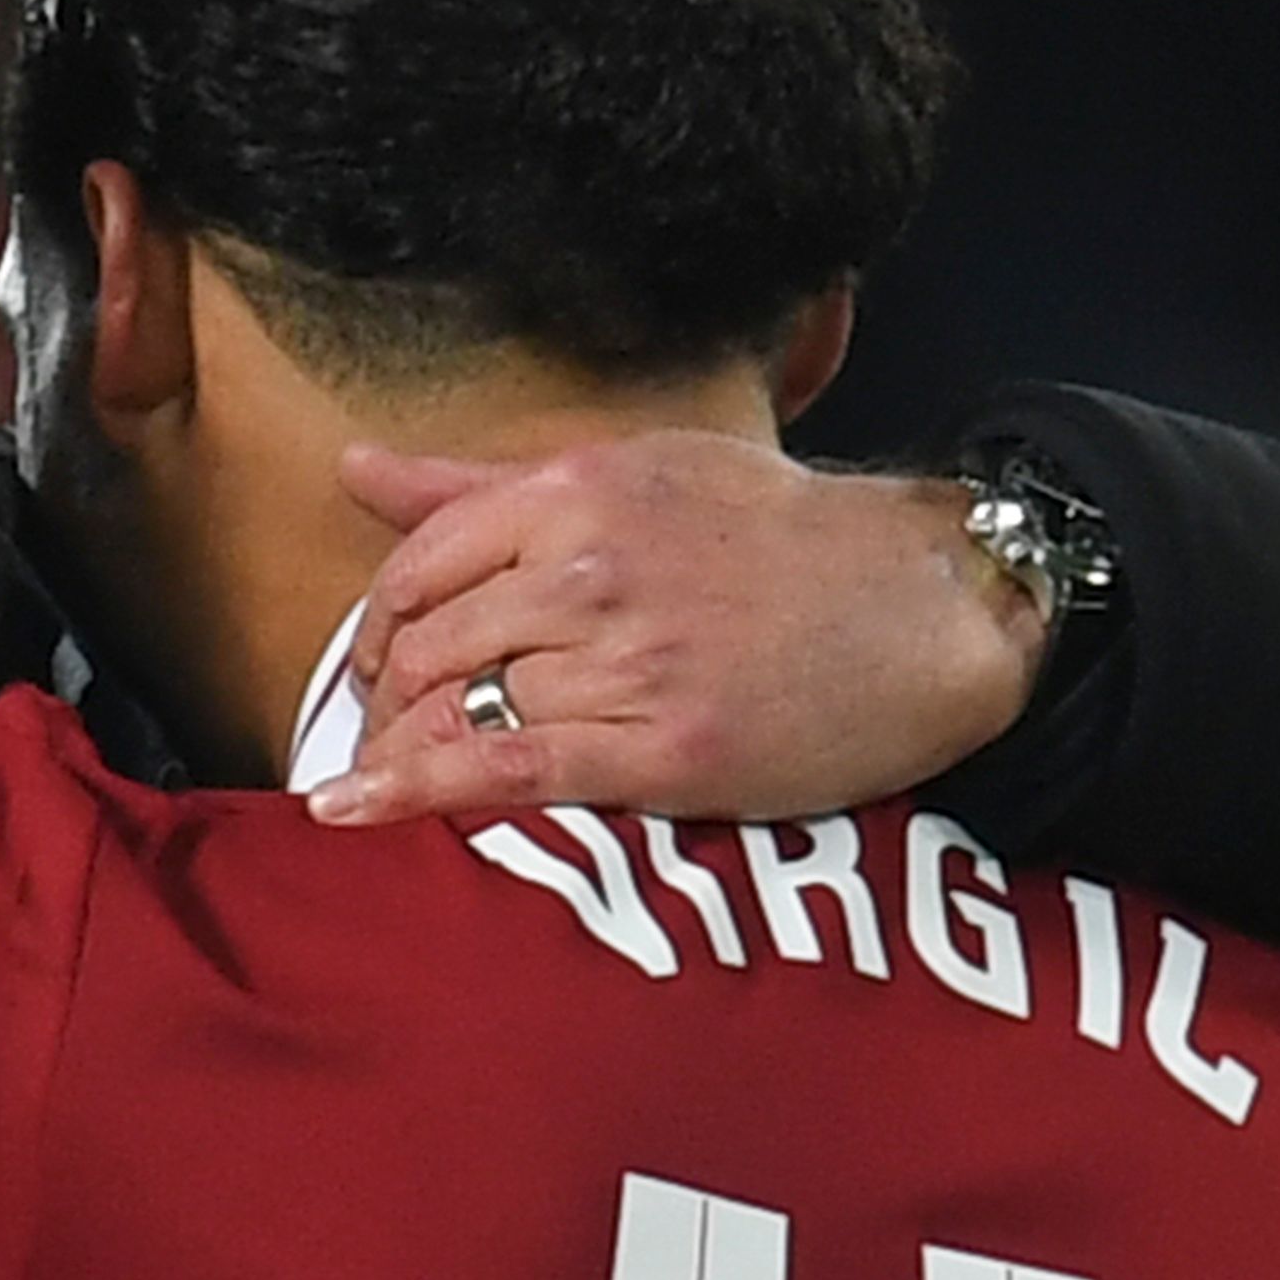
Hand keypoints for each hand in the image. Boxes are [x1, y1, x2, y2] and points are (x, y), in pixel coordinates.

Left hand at [308, 437, 1046, 827]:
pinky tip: (352, 810)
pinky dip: (415, 793)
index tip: (379, 664)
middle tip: (384, 736)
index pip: (419, 563)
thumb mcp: (638, 472)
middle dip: (387, 701)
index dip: (378, 625)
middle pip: (429, 645)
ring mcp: (625, 661)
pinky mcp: (661, 749)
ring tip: (385, 780)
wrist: (927, 607)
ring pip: (459, 710)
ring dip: (401, 753)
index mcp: (576, 491)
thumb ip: (485, 486)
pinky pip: (508, 772)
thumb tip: (353, 468)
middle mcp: (588, 570)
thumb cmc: (784, 540)